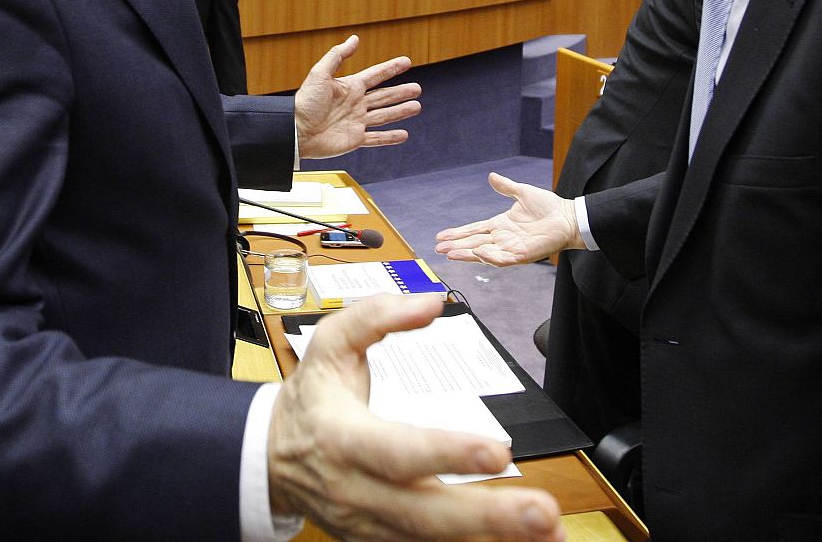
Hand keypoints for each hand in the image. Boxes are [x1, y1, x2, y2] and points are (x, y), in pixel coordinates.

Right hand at [267, 295, 563, 541]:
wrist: (273, 458)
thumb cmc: (311, 398)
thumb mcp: (330, 344)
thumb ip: (376, 316)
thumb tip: (430, 303)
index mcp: (344, 438)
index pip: (398, 452)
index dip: (447, 455)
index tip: (498, 451)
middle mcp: (359, 491)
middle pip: (425, 514)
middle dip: (487, 516)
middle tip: (542, 512)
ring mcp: (371, 527)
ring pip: (433, 541)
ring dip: (494, 541)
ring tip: (549, 535)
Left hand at [294, 35, 420, 158]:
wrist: (296, 130)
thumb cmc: (306, 101)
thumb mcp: (320, 73)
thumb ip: (337, 55)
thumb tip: (355, 38)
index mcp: (350, 87)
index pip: (376, 75)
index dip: (391, 68)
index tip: (407, 62)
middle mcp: (356, 103)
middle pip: (384, 96)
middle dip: (401, 92)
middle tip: (418, 88)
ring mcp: (357, 122)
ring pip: (385, 115)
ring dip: (401, 111)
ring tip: (417, 106)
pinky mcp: (355, 139)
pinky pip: (376, 138)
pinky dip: (390, 137)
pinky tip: (404, 135)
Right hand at [435, 173, 579, 266]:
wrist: (568, 217)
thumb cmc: (549, 206)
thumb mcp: (523, 192)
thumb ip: (506, 187)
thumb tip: (491, 177)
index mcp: (500, 224)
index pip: (474, 230)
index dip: (458, 233)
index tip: (441, 235)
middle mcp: (502, 238)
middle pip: (473, 243)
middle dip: (456, 246)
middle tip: (439, 248)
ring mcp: (511, 248)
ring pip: (483, 253)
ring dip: (467, 254)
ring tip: (451, 253)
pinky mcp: (522, 255)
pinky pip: (502, 258)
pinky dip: (489, 256)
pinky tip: (477, 251)